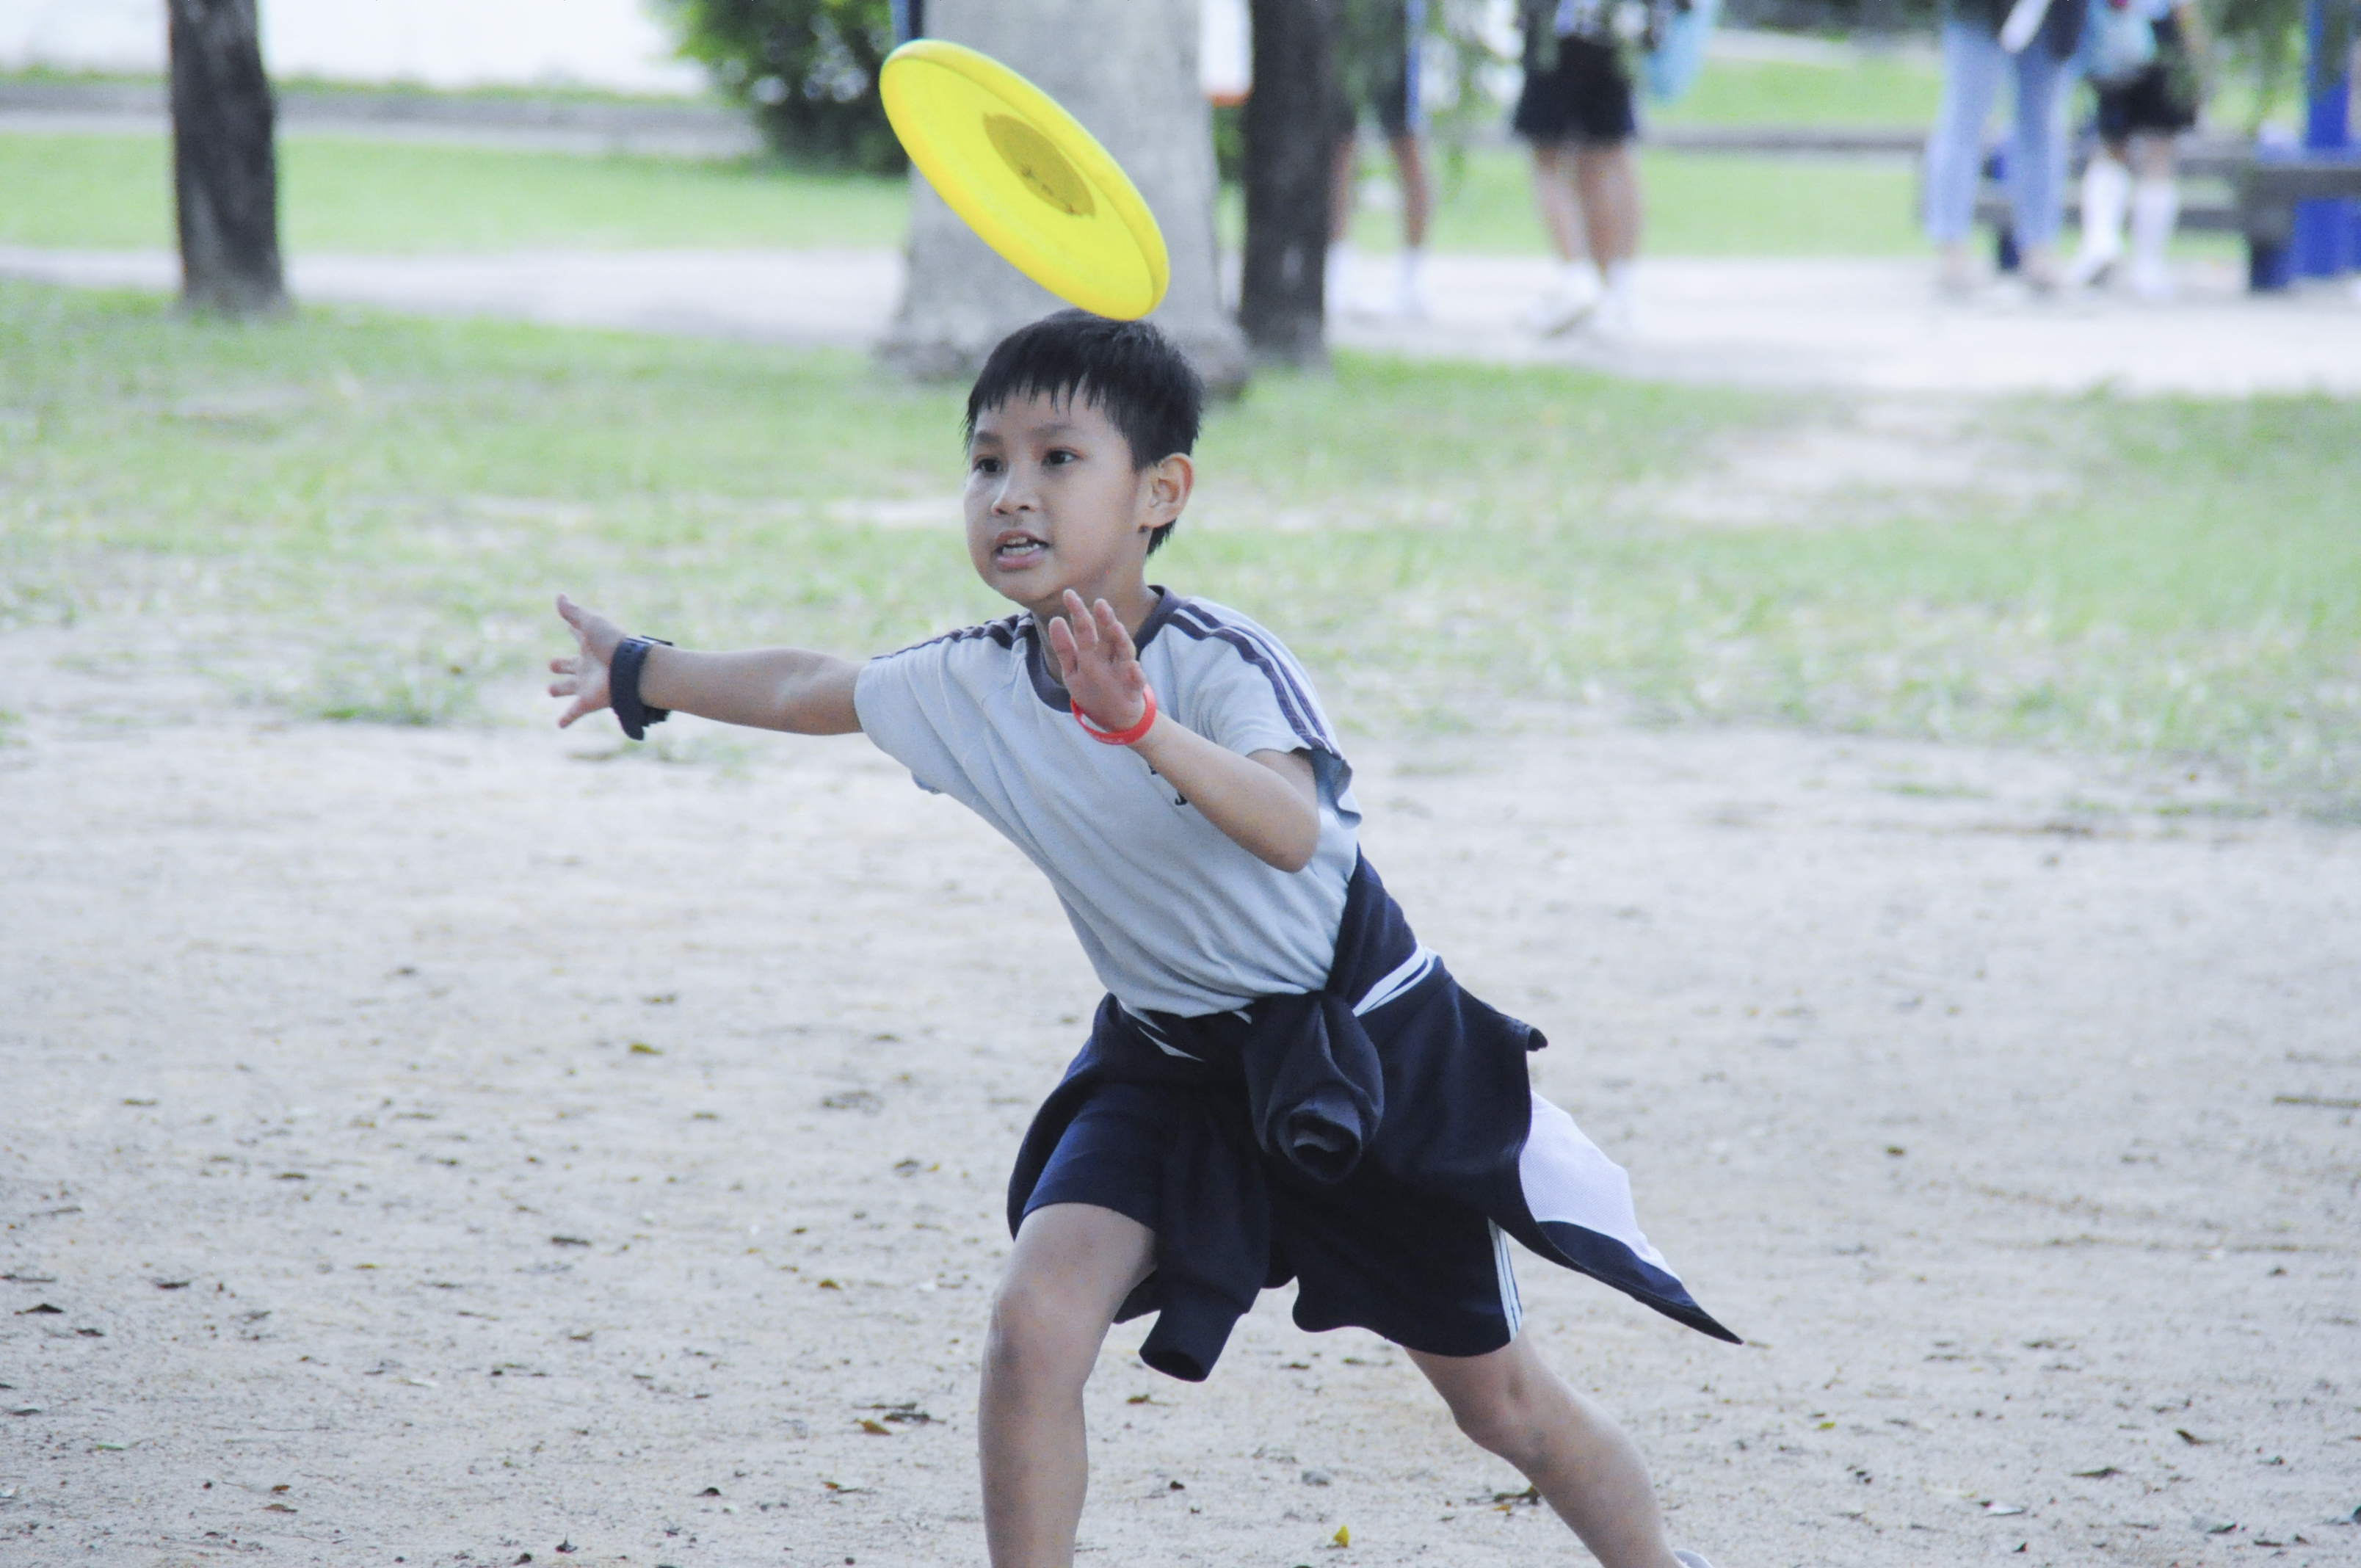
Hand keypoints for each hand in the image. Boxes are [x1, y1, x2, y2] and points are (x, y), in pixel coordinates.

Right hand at [548, 593, 624, 728]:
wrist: (630, 670)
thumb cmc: (613, 644)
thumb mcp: (591, 624)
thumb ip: (574, 612)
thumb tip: (560, 596)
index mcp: (590, 646)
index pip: (579, 636)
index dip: (574, 630)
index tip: (569, 625)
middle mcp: (587, 665)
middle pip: (571, 664)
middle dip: (561, 664)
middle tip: (552, 664)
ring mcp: (587, 684)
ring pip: (569, 687)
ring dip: (560, 689)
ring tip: (551, 690)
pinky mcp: (587, 701)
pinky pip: (575, 712)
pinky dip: (567, 719)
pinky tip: (559, 725)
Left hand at [1046, 589, 1149, 736]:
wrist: (1115, 719)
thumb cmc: (1094, 690)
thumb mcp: (1073, 670)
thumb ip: (1064, 647)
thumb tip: (1056, 619)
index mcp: (1094, 652)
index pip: (1086, 629)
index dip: (1078, 613)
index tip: (1068, 594)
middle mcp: (1110, 658)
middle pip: (1107, 636)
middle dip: (1104, 620)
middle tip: (1099, 603)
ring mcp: (1123, 672)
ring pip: (1124, 652)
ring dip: (1121, 640)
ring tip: (1115, 627)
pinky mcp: (1134, 690)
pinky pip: (1136, 681)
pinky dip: (1136, 674)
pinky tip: (1133, 667)